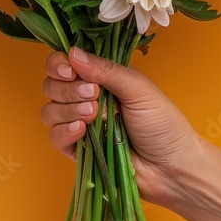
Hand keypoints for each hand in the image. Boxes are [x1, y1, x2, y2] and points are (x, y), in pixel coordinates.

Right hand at [40, 46, 203, 206]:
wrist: (170, 167)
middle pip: (52, 85)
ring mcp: (80, 124)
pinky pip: (55, 137)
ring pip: (50, 110)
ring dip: (67, 110)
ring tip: (94, 116)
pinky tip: (83, 132)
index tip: (69, 71)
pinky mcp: (77, 150)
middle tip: (94, 95)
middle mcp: (86, 98)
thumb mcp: (138, 89)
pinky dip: (64, 132)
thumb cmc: (163, 124)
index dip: (60, 65)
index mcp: (102, 78)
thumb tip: (72, 53)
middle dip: (68, 89)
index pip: (66, 63)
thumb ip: (106, 70)